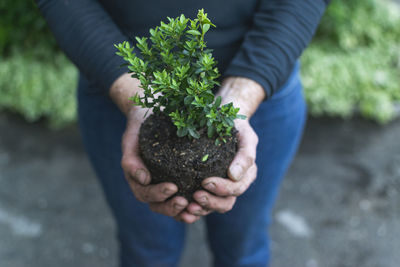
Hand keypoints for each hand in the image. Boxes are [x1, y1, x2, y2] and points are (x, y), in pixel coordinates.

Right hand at [110, 74, 188, 218]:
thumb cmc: (141, 126)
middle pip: (159, 206)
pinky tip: (205, 203)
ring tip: (196, 206)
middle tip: (185, 201)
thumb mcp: (132, 137)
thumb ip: (131, 158)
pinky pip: (186, 198)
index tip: (172, 187)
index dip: (157, 194)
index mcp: (138, 178)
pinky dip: (194, 205)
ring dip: (184, 211)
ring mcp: (165, 185)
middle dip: (171, 207)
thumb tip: (144, 179)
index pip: (145, 194)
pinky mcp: (181, 181)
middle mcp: (151, 185)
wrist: (152, 114)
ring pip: (173, 207)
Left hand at [179, 77, 265, 220]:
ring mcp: (219, 188)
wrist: (223, 118)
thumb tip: (234, 175)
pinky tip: (180, 207)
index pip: (236, 188)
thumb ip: (245, 155)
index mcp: (246, 175)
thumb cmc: (236, 126)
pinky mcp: (205, 187)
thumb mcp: (245, 135)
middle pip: (225, 203)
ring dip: (200, 210)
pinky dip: (191, 209)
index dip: (222, 189)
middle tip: (194, 197)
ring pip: (212, 207)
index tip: (205, 182)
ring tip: (186, 207)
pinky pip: (199, 204)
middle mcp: (234, 185)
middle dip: (210, 202)